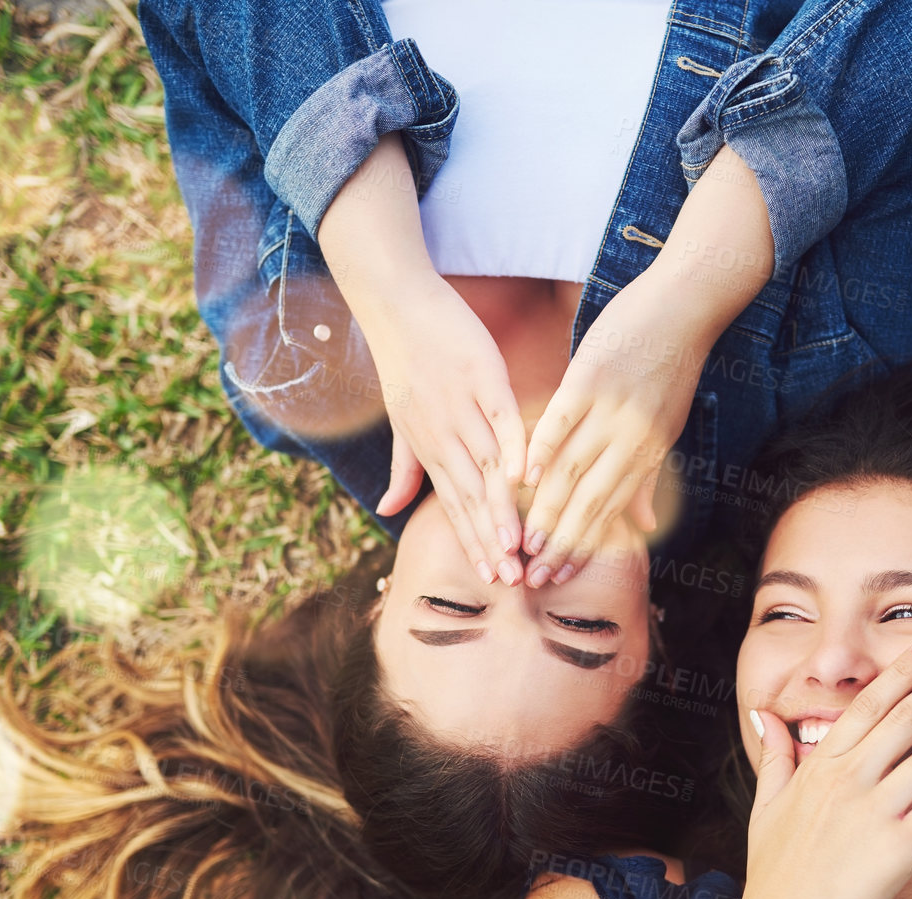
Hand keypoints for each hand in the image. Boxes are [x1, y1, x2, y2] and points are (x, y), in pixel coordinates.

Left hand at [358, 272, 527, 585]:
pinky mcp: (482, 376)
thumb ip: (403, 468)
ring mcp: (462, 406)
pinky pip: (501, 418)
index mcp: (428, 447)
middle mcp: (443, 434)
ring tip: (519, 545)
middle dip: (489, 541)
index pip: (454, 506)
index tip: (493, 579)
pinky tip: (524, 477)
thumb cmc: (403, 362)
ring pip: (486, 467)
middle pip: (470, 497)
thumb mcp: (400, 421)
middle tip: (511, 580)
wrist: (396, 304)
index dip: (473, 543)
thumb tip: (388, 511)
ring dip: (501, 508)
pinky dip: (513, 447)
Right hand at [518, 272, 703, 586]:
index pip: (609, 513)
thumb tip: (645, 527)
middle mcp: (631, 439)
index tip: (556, 577)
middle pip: (589, 503)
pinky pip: (563, 419)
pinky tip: (524, 475)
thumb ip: (647, 478)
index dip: (581, 548)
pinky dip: (543, 447)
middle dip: (559, 545)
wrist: (686, 305)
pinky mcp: (592, 378)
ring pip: (573, 470)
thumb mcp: (666, 428)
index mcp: (647, 454)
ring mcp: (612, 410)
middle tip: (532, 578)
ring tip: (523, 543)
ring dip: (545, 511)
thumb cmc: (672, 366)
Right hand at [738, 639, 911, 898]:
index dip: (901, 671)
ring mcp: (877, 811)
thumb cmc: (775, 871)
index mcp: (821, 765)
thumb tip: (763, 715)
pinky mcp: (901, 846)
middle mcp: (850, 779)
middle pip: (907, 717)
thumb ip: (774, 754)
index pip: (868, 704)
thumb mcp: (766, 805)